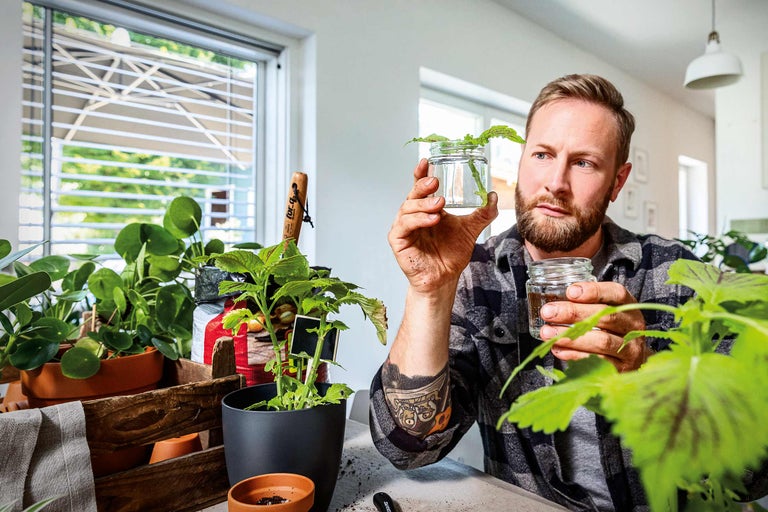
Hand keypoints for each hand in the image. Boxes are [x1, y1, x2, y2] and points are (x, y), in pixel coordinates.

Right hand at [388, 159, 497, 293]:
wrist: (445, 278)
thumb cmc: (451, 254)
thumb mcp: (470, 229)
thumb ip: (482, 214)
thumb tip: (492, 196)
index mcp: (426, 208)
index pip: (421, 186)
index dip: (421, 173)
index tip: (427, 162)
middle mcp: (413, 215)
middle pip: (413, 194)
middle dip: (423, 186)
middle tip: (436, 182)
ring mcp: (404, 227)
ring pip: (407, 208)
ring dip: (423, 204)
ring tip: (439, 205)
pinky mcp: (398, 241)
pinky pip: (404, 226)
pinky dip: (417, 220)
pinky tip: (431, 219)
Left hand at [538, 281, 651, 371]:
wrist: (630, 361)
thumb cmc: (612, 331)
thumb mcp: (605, 313)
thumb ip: (585, 305)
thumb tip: (553, 304)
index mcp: (629, 307)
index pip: (617, 293)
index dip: (594, 291)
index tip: (570, 291)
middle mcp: (633, 326)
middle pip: (606, 316)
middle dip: (573, 313)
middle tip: (548, 312)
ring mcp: (630, 349)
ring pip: (601, 341)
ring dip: (570, 337)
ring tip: (547, 333)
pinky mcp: (622, 369)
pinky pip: (597, 361)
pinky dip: (574, 355)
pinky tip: (558, 349)